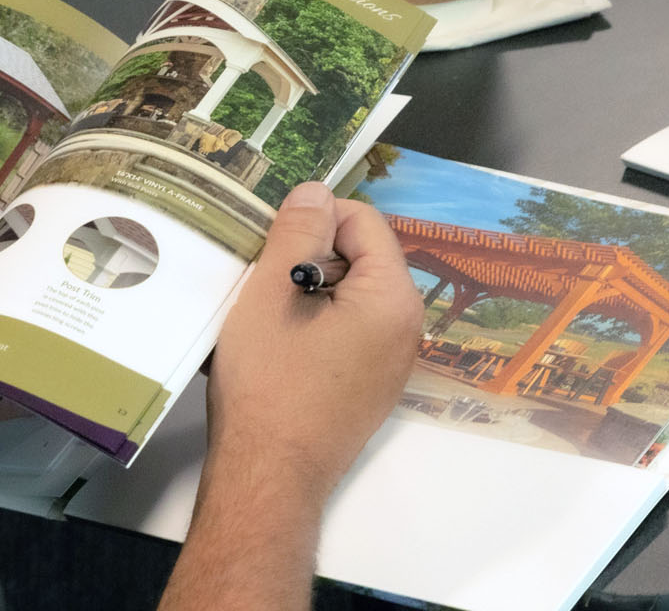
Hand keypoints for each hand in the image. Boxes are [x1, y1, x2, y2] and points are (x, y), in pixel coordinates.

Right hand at [159, 184, 420, 610]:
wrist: (269, 476)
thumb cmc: (267, 380)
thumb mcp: (272, 292)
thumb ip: (298, 232)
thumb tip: (317, 191)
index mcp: (392, 297)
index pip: (363, 220)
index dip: (313, 220)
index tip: (269, 242)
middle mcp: (407, 327)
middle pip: (360, 256)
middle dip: (310, 255)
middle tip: (261, 278)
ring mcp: (392, 362)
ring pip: (350, 294)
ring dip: (309, 290)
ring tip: (264, 314)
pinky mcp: (371, 387)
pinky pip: (349, 331)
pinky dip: (314, 324)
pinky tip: (277, 346)